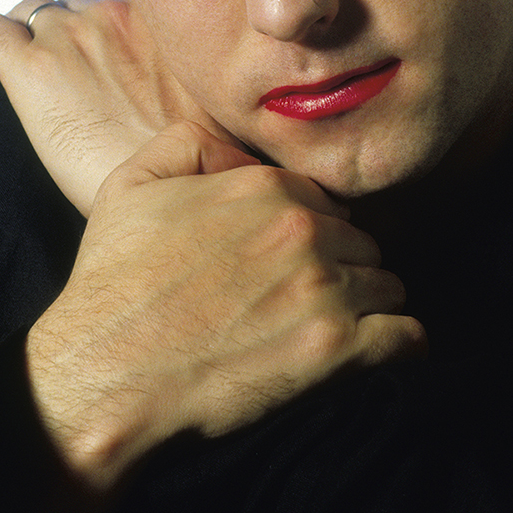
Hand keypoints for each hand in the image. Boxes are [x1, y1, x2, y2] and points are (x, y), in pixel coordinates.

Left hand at [0, 0, 242, 213]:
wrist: (172, 195)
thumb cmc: (202, 163)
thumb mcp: (219, 103)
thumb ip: (200, 77)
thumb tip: (201, 92)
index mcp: (156, 20)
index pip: (114, 4)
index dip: (105, 30)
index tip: (107, 58)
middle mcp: (110, 16)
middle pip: (72, 7)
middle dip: (67, 31)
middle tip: (70, 75)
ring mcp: (67, 39)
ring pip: (30, 12)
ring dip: (28, 34)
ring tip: (26, 68)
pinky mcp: (29, 70)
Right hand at [25, 122, 426, 491]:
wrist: (104, 370)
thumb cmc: (114, 281)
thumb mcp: (131, 183)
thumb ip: (192, 142)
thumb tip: (248, 158)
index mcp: (263, 188)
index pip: (326, 201)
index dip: (311, 229)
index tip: (290, 259)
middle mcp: (303, 232)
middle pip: (362, 241)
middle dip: (342, 265)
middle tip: (303, 299)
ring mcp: (324, 291)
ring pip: (388, 285)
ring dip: (367, 305)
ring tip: (327, 328)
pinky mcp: (337, 353)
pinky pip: (408, 338)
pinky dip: (396, 344)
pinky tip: (369, 352)